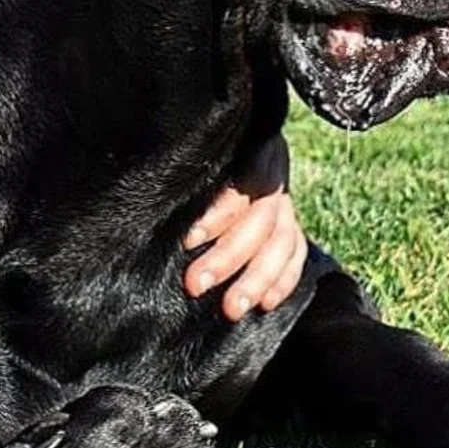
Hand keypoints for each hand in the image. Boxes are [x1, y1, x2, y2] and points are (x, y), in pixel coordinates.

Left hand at [182, 135, 306, 320]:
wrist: (235, 138)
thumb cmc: (196, 152)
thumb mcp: (193, 151)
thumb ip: (184, 175)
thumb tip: (152, 203)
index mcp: (251, 149)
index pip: (246, 183)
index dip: (219, 215)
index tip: (189, 240)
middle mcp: (275, 172)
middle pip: (261, 220)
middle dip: (228, 258)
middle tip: (196, 285)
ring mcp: (286, 200)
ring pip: (282, 242)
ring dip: (258, 279)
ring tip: (232, 309)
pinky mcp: (291, 223)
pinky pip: (296, 252)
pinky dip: (284, 280)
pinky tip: (266, 303)